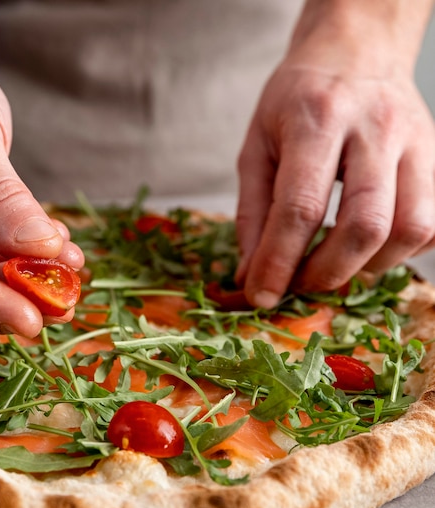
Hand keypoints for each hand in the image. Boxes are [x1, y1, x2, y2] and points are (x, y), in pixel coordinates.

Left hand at [235, 1, 434, 308]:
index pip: (300, 208)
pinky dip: (402, 251)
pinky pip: (434, 221)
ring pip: (412, 227)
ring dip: (369, 267)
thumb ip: (252, 214)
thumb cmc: (297, 100)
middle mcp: (375, 129)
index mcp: (316, 121)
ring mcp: (416, 141)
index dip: (279, 263)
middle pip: (365, 225)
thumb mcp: (257, 147)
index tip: (261, 297)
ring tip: (336, 266)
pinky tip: (370, 247)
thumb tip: (250, 277)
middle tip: (301, 285)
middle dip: (328, 273)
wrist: (355, 49)